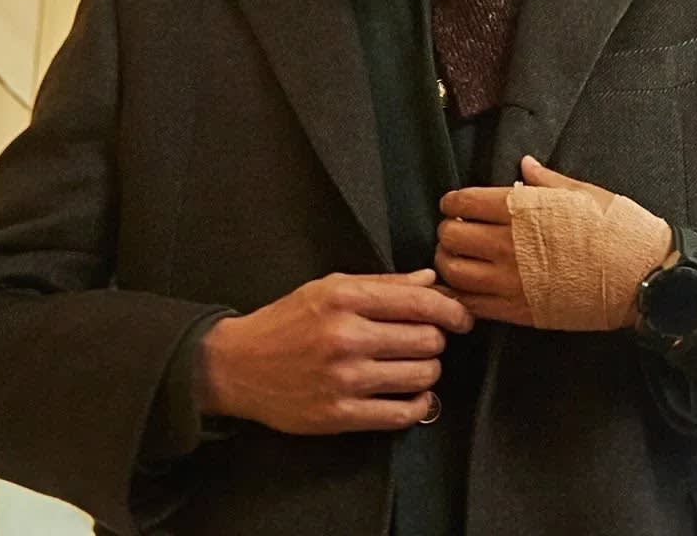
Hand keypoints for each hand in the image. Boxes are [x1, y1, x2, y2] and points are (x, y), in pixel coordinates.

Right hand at [196, 269, 471, 433]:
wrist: (236, 366)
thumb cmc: (286, 322)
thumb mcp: (329, 288)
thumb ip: (383, 284)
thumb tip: (430, 280)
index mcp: (345, 299)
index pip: (422, 303)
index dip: (452, 311)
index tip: (461, 318)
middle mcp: (346, 338)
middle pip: (429, 340)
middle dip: (435, 341)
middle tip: (424, 342)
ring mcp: (343, 379)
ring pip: (423, 375)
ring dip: (428, 371)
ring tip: (413, 366)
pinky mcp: (339, 415)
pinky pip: (402, 414)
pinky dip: (418, 405)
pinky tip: (413, 396)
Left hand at [437, 156, 670, 329]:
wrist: (644, 277)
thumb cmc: (619, 230)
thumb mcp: (584, 193)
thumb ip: (546, 181)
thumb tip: (524, 165)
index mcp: (522, 209)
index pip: (462, 203)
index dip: (453, 203)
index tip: (457, 206)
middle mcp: (508, 244)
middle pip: (450, 237)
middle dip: (449, 232)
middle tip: (460, 233)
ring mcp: (511, 281)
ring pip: (453, 272)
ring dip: (450, 264)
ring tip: (462, 261)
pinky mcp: (519, 312)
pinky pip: (472, 305)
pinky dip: (461, 296)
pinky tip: (470, 289)